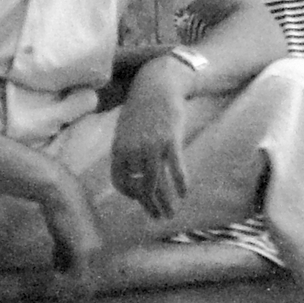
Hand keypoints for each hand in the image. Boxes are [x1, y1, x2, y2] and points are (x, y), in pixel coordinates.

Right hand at [40, 178, 103, 302]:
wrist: (60, 194)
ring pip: (84, 286)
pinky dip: (68, 291)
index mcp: (101, 250)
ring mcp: (95, 251)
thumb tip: (60, 272)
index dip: (81, 298)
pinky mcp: (84, 250)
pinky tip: (57, 300)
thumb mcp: (65, 239)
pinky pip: (77, 278)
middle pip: (91, 287)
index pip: (93, 281)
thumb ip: (66, 255)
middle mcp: (102, 252)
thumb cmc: (62, 213)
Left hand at [111, 65, 189, 220]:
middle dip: (150, 206)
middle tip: (159, 217)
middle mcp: (133, 150)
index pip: (120, 182)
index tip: (141, 198)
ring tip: (171, 213)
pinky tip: (185, 193)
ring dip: (166, 202)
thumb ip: (127, 151)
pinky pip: (176, 169)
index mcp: (119, 148)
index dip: (130, 194)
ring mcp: (152, 146)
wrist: (157, 86)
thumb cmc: (142, 108)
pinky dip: (181, 183)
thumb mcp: (126, 130)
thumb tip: (133, 173)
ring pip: (158, 183)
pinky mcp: (170, 141)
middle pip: (141, 187)